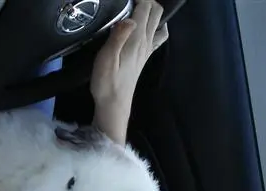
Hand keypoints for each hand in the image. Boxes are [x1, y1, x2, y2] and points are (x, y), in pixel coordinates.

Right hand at [91, 0, 168, 142]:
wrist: (114, 105)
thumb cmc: (107, 83)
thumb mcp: (106, 58)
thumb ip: (118, 36)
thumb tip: (130, 18)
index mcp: (137, 39)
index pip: (145, 7)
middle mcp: (146, 41)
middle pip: (156, 12)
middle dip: (147, 0)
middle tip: (131, 2)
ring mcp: (148, 49)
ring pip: (158, 22)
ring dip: (151, 11)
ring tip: (137, 8)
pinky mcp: (144, 56)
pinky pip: (157, 35)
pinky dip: (154, 24)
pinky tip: (144, 26)